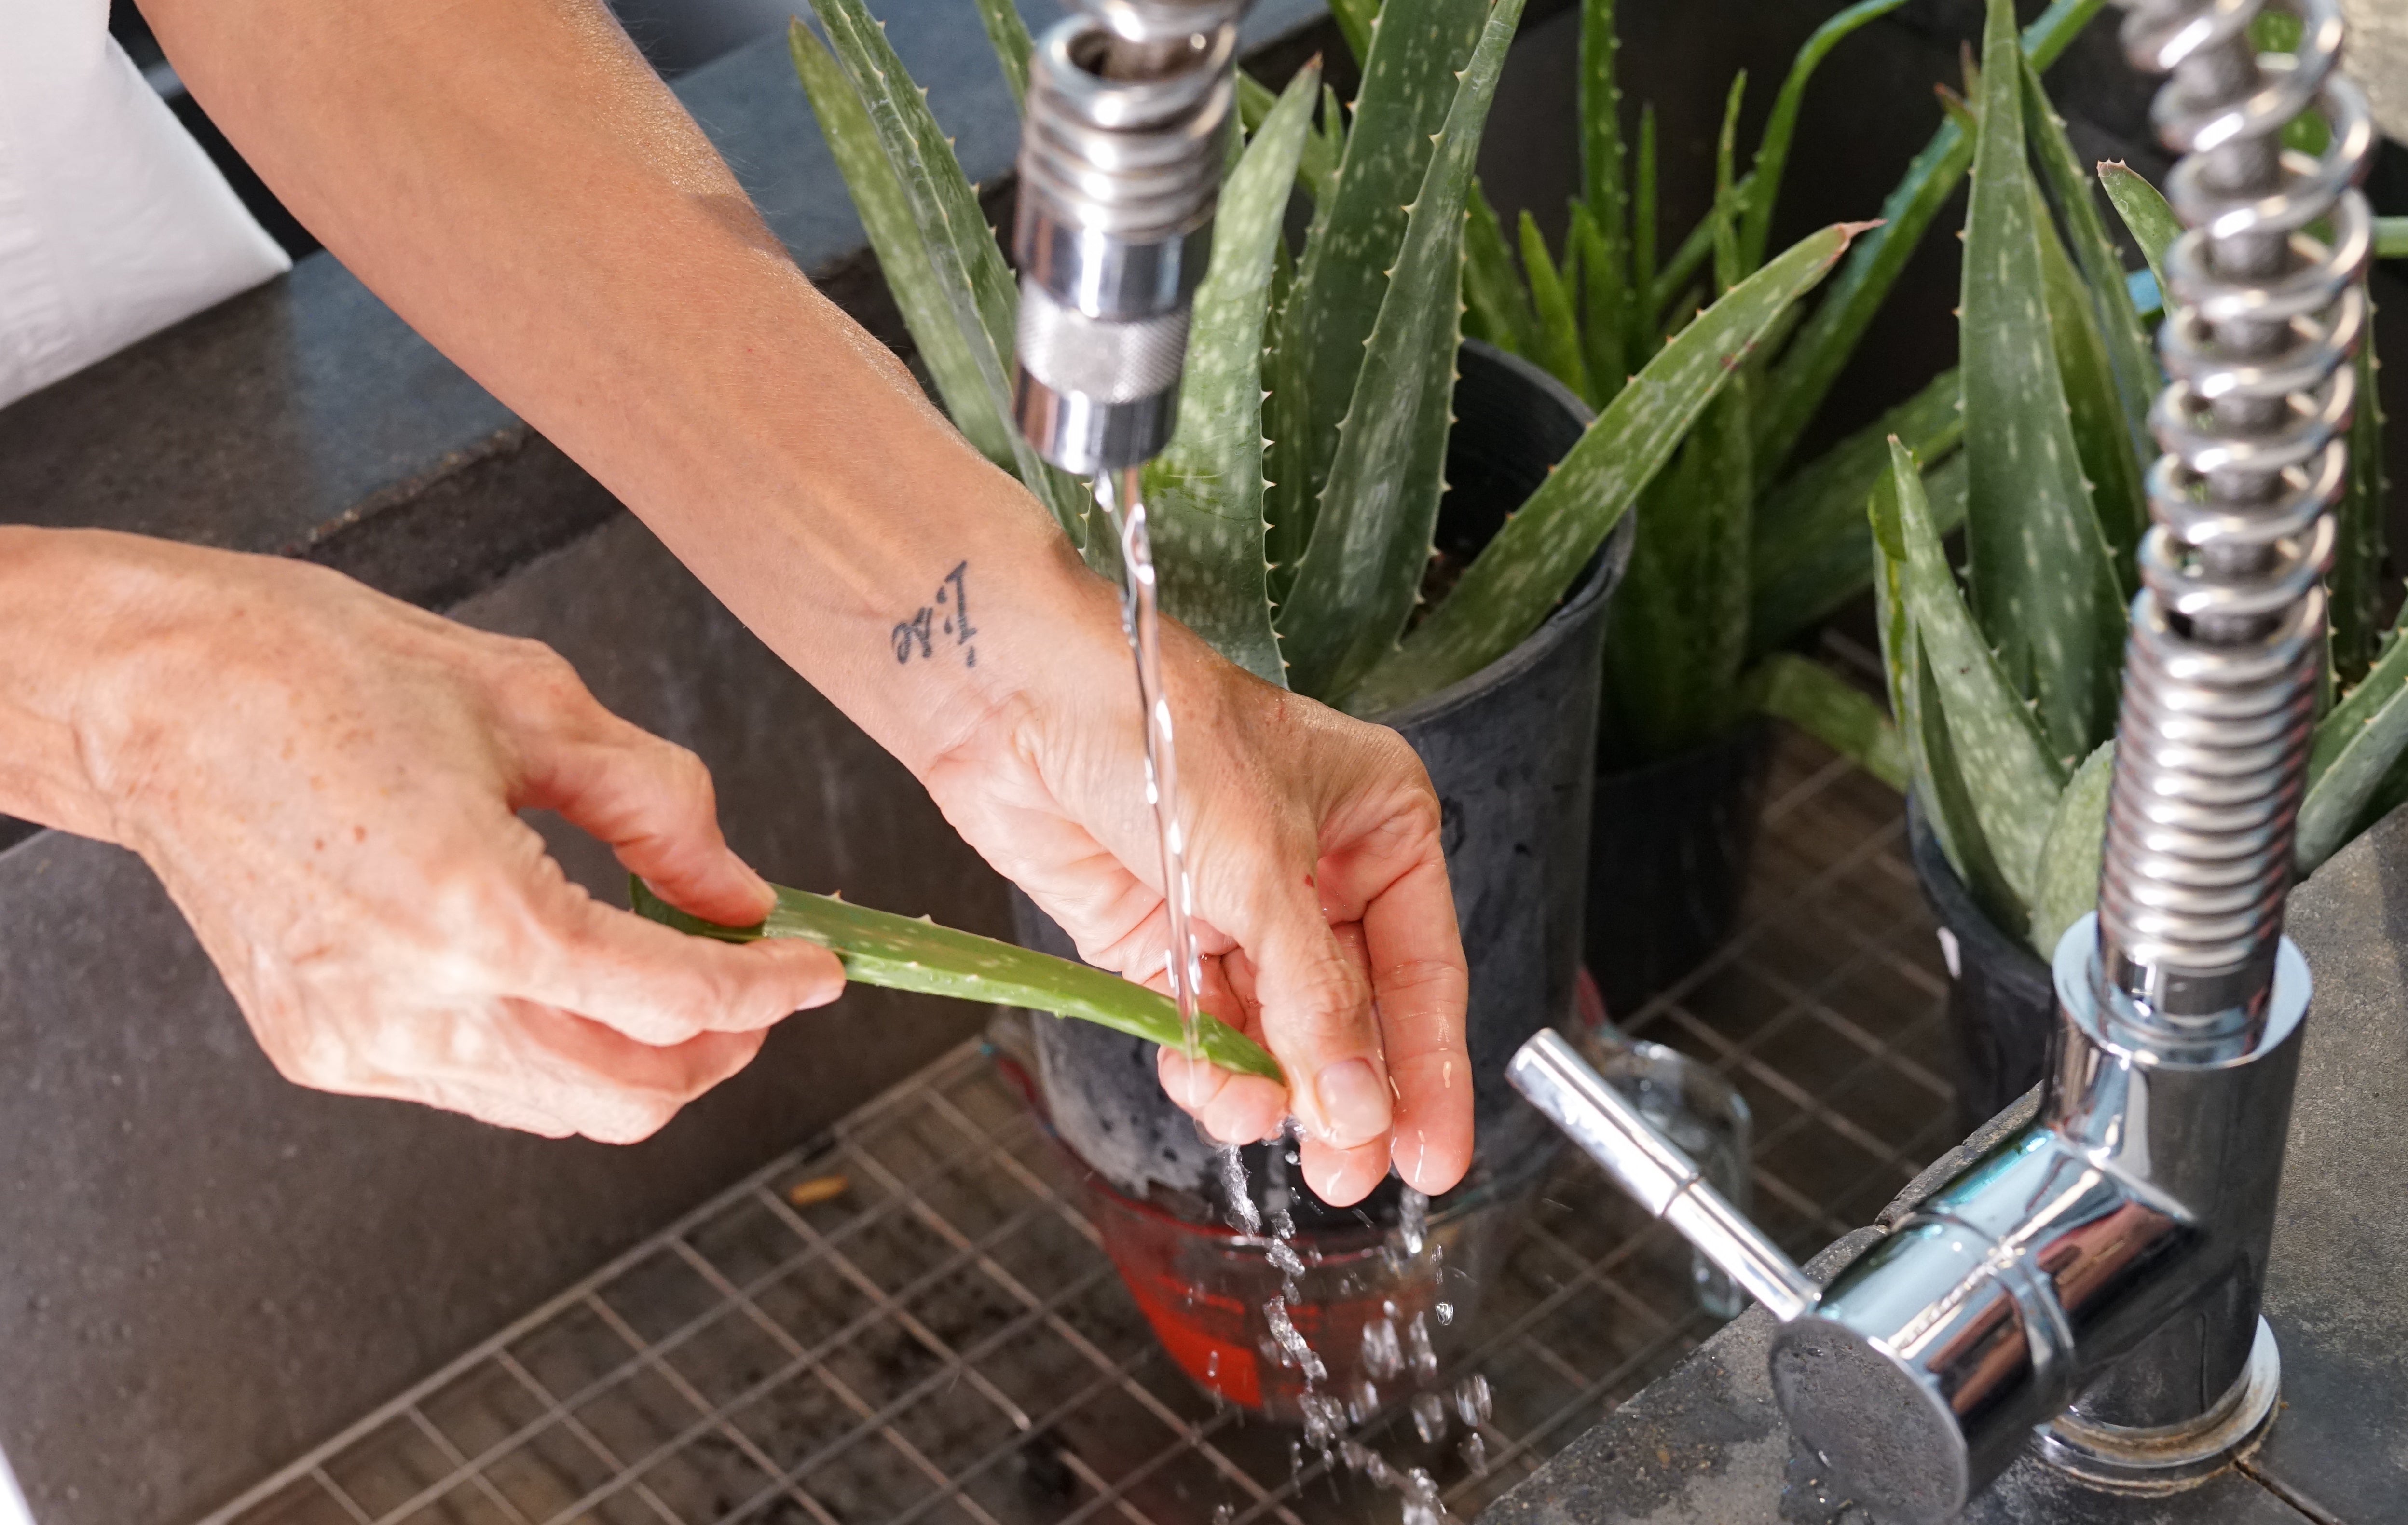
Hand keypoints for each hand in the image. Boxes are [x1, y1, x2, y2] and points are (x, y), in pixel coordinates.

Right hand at [9, 531, 840, 1141]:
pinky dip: (554, 1050)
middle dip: (719, 1048)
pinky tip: (568, 977)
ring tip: (671, 974)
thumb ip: (659, 809)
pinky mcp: (324, 1048)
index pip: (671, 999)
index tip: (820, 968)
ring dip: (641, 1059)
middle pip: (628, 1096)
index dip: (769, 991)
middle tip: (758, 982)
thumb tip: (739, 893)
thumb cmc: (321, 668)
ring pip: (558, 1110)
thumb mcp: (534, 703)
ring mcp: (360, 1039)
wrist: (154, 694)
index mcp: (471, 906)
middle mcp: (411, 1000)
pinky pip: (481, 1086)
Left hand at [923, 580, 1470, 1207]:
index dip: (1429, 1070)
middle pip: (1355, 1017)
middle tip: (1344, 1174)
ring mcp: (1238, 913)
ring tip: (1246, 1112)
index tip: (1431, 1158)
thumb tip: (1358, 1107)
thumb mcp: (1259, 865)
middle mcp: (1317, 873)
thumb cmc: (1153, 723)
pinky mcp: (1166, 942)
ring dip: (1265, 1087)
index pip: (1424, 970)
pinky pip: (1207, 1030)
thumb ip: (1312, 997)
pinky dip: (1208, 1066)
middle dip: (1345, 1098)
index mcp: (1376, 825)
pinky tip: (1205, 1081)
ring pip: (1278, 1037)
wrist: (1012, 699)